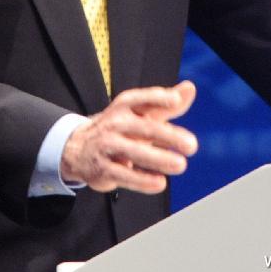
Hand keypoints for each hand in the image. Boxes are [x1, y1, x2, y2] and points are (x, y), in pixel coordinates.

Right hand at [60, 81, 196, 193]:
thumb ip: (166, 104)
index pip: (142, 99)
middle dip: (169, 135)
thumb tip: (190, 88)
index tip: (175, 100)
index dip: (159, 98)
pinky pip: (125, 176)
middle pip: (144, 127)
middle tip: (191, 144)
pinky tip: (159, 182)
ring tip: (180, 164)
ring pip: (135, 152)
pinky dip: (143, 180)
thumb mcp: (139, 113)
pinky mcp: (104, 169)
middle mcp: (116, 123)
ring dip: (159, 159)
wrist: (79, 148)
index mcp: (125, 106)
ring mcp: (108, 145)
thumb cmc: (119, 128)